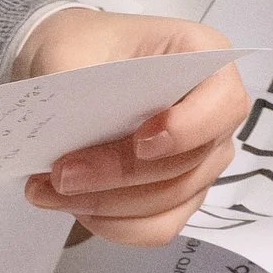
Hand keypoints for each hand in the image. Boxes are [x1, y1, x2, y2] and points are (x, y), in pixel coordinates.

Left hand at [11, 11, 247, 246]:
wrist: (66, 65)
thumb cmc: (80, 46)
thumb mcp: (66, 49)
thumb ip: (72, 84)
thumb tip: (70, 133)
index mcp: (202, 57)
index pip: (223, 102)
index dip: (188, 129)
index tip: (139, 143)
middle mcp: (214, 113)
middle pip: (188, 163)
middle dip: (121, 174)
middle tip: (61, 173)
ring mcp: (201, 159)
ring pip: (169, 201)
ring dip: (107, 204)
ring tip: (49, 189)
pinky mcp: (179, 194)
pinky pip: (158, 226)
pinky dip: (113, 224)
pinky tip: (72, 205)